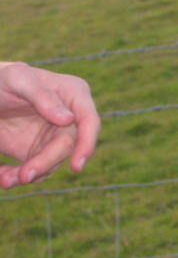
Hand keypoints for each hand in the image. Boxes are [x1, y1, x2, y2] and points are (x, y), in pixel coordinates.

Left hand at [0, 62, 99, 189]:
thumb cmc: (1, 79)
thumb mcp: (17, 78)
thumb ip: (42, 95)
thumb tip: (69, 120)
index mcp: (74, 96)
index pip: (89, 122)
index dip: (87, 145)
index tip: (76, 167)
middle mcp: (71, 120)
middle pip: (67, 148)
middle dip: (46, 164)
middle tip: (24, 176)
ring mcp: (55, 137)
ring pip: (53, 164)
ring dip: (29, 175)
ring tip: (6, 179)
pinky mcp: (40, 152)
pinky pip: (38, 170)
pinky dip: (19, 176)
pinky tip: (4, 175)